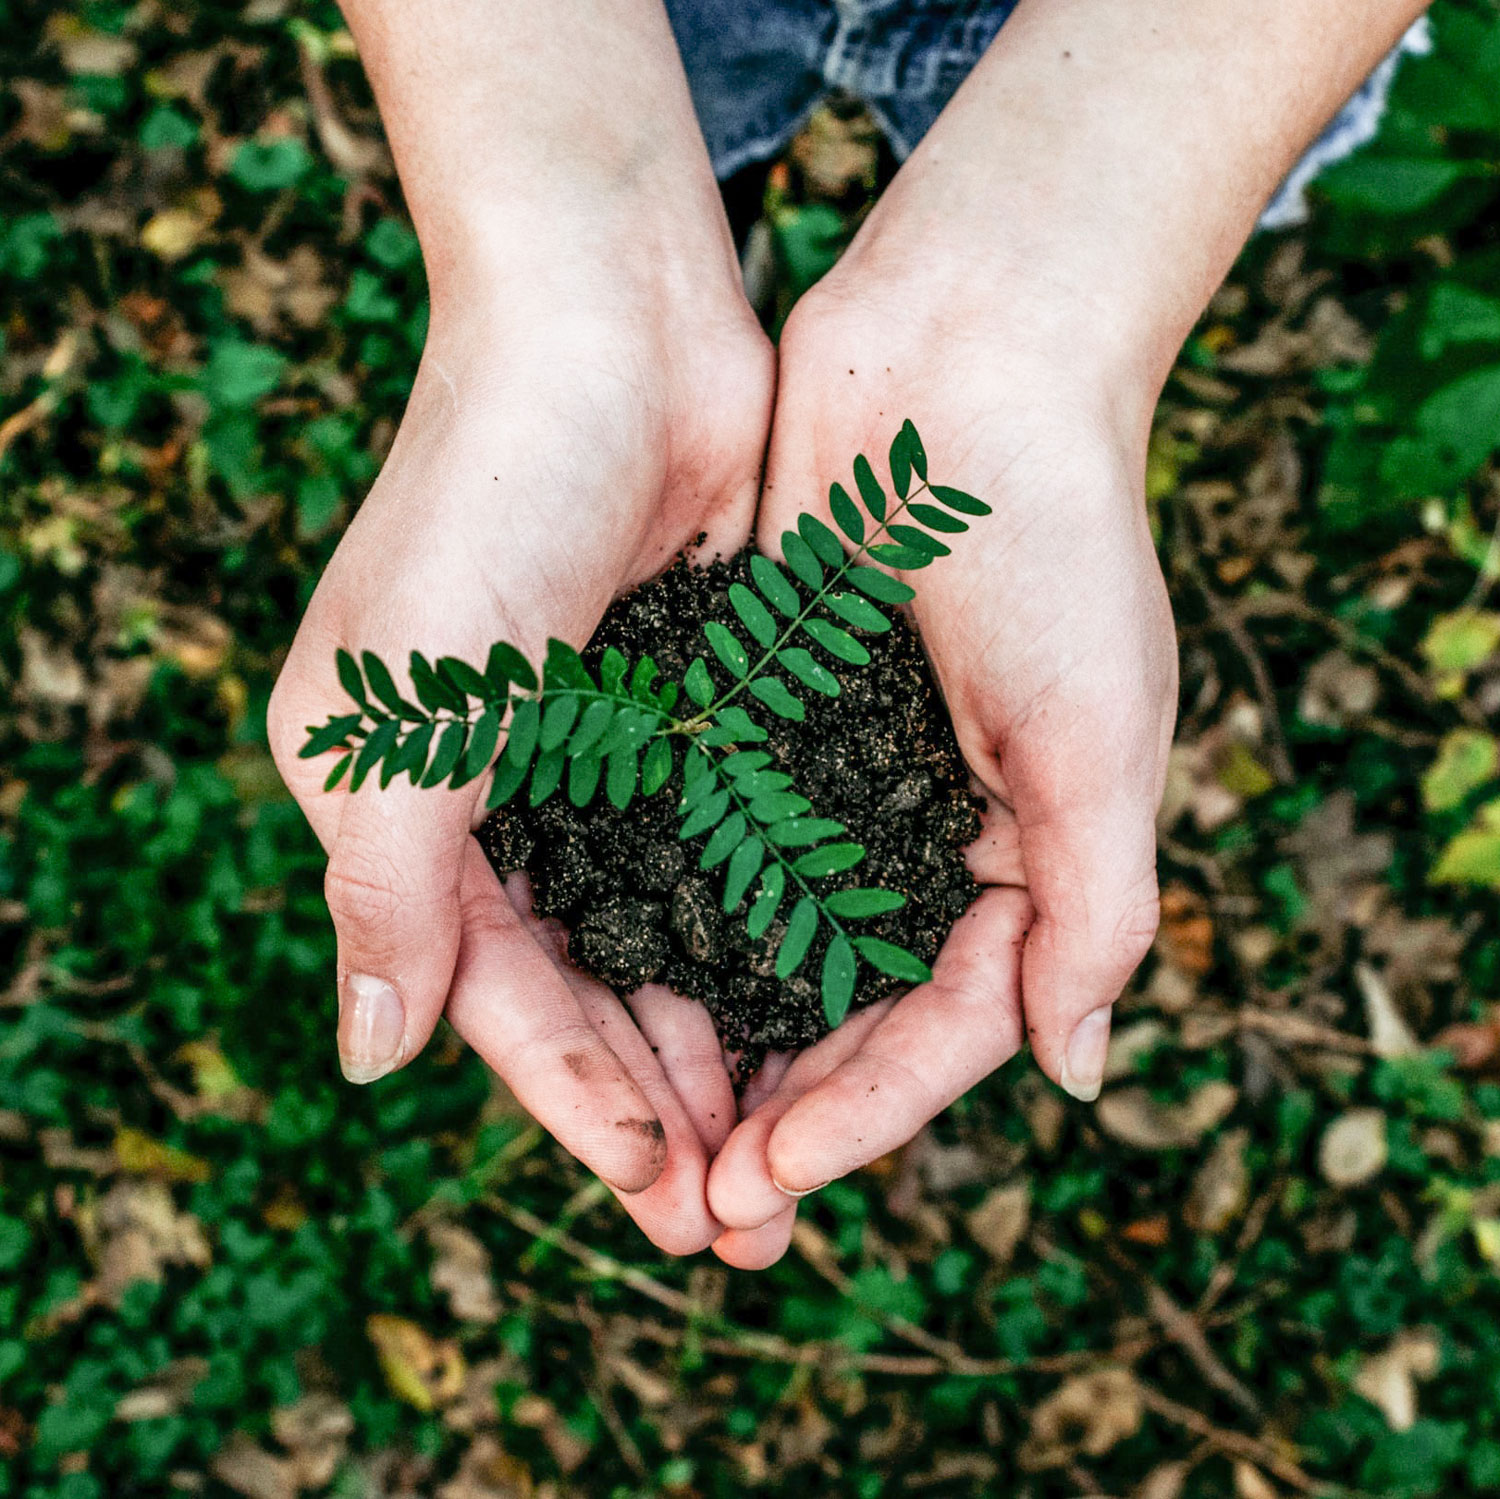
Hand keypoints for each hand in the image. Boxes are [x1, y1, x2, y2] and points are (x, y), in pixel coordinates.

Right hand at [269, 234, 773, 1252]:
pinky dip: (772, 936)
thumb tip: (370, 1059)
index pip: (499, 994)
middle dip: (665, 1104)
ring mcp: (613, 760)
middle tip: (747, 1221)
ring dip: (728, 1044)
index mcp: (412, 808)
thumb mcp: (402, 705)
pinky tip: (829, 1009)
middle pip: (592, 990)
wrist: (613, 330)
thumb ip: (386, 885)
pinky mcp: (703, 715)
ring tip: (796, 1149)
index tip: (663, 1192)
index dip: (576, 1099)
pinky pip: (739, 855)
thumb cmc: (485, 500)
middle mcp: (510, 799)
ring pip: (672, 940)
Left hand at [705, 254, 1175, 1263]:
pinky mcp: (757, 712)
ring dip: (714, 1037)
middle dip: (781, 1108)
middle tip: (700, 1207)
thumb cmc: (1056, 539)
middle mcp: (923, 829)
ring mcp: (835, 774)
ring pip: (766, 941)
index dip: (867, 1112)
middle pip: (847, 1008)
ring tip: (646, 1132)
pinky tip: (610, 978)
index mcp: (1022, 852)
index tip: (774, 1177)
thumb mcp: (1104, 734)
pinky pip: (710, 837)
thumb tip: (1075, 1072)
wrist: (964, 358)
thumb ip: (1098, 907)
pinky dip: (670, 911)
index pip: (945, 1025)